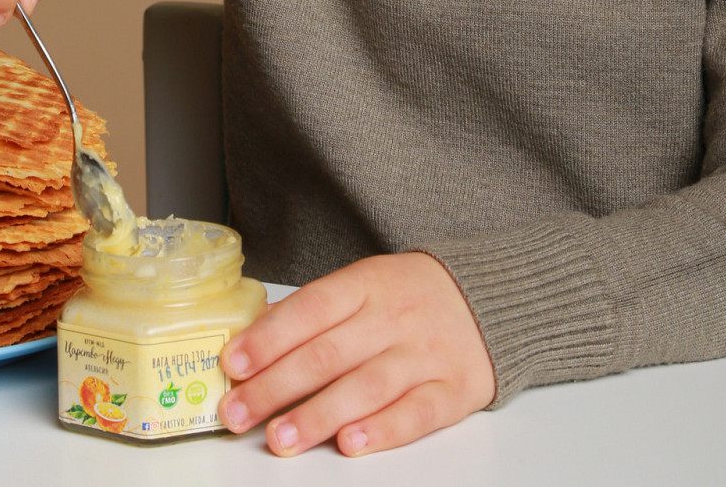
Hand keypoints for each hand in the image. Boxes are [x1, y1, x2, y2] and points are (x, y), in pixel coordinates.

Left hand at [218, 252, 495, 456]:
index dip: (269, 337)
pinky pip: (417, 412)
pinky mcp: (453, 389)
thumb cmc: (410, 294)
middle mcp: (393, 316)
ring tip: (279, 438)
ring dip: (318, 414)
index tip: (234, 363)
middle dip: (276, 386)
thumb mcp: (365, 283)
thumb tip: (257, 338)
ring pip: (366, 385)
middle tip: (238, 413)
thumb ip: (316, 310)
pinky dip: (383, 429)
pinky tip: (350, 442)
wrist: (491, 297)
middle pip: (329, 352)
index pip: (311, 308)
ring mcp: (424, 353)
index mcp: (367, 284)